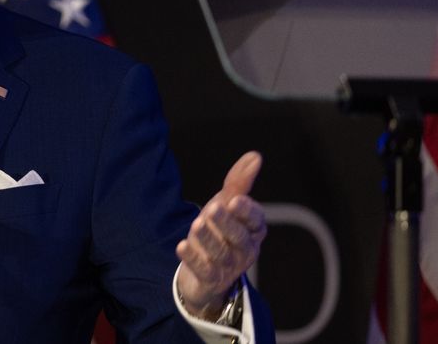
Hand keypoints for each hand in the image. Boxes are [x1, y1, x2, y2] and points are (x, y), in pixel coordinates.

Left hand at [175, 151, 266, 318]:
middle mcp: (245, 250)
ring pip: (220, 253)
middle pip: (239, 237)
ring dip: (208, 238)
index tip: (234, 200)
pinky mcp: (211, 280)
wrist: (204, 272)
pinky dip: (193, 259)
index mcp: (253, 231)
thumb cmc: (219, 231)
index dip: (246, 212)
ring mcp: (228, 267)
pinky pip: (204, 270)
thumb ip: (239, 183)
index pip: (256, 221)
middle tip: (213, 208)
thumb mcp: (226, 205)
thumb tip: (255, 156)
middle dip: (226, 223)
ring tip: (197, 223)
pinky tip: (181, 246)